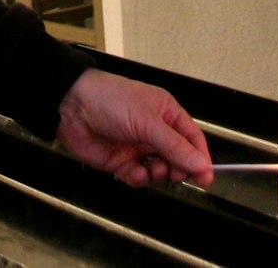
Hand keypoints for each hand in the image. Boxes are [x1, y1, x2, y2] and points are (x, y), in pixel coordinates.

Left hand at [55, 68, 212, 188]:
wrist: (72, 107)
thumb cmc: (110, 100)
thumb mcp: (148, 122)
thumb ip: (175, 146)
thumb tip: (201, 164)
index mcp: (166, 113)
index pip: (192, 139)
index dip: (200, 158)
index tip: (206, 176)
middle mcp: (154, 131)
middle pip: (179, 159)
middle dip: (177, 169)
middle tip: (172, 172)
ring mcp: (138, 147)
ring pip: (160, 171)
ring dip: (158, 175)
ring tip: (150, 168)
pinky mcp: (121, 161)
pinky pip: (139, 177)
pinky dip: (138, 178)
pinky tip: (132, 171)